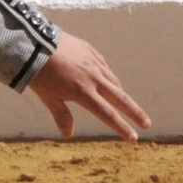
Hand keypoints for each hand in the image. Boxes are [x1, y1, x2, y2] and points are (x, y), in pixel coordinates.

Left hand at [28, 30, 150, 141]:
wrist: (35, 43)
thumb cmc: (39, 74)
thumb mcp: (48, 98)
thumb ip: (61, 115)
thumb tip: (68, 135)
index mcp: (83, 92)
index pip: (107, 114)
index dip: (121, 127)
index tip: (133, 138)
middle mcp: (93, 78)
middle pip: (121, 98)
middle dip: (135, 113)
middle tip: (147, 124)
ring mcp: (94, 63)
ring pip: (113, 82)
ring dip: (121, 95)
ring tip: (124, 105)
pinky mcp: (91, 52)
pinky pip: (104, 68)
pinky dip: (108, 78)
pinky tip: (107, 82)